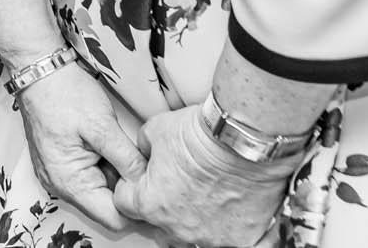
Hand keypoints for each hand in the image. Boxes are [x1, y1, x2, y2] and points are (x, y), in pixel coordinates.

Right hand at [14, 60, 147, 233]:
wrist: (39, 69)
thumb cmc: (63, 93)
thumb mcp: (103, 126)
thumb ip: (128, 161)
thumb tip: (149, 185)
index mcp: (68, 181)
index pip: (113, 218)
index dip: (138, 208)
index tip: (155, 190)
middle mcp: (59, 184)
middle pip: (106, 207)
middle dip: (128, 191)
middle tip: (144, 167)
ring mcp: (58, 174)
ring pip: (100, 193)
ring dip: (117, 178)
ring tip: (126, 152)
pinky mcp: (61, 163)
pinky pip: (90, 178)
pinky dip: (106, 168)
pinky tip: (112, 149)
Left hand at [112, 104, 290, 247]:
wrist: (242, 138)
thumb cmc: (201, 135)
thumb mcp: (153, 130)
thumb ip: (143, 148)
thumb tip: (146, 152)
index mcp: (150, 204)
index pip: (124, 203)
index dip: (131, 185)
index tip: (141, 176)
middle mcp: (178, 228)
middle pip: (159, 227)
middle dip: (162, 208)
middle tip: (175, 186)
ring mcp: (212, 237)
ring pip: (195, 239)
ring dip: (195, 222)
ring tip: (206, 199)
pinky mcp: (243, 238)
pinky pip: (236, 246)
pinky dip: (233, 236)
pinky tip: (234, 222)